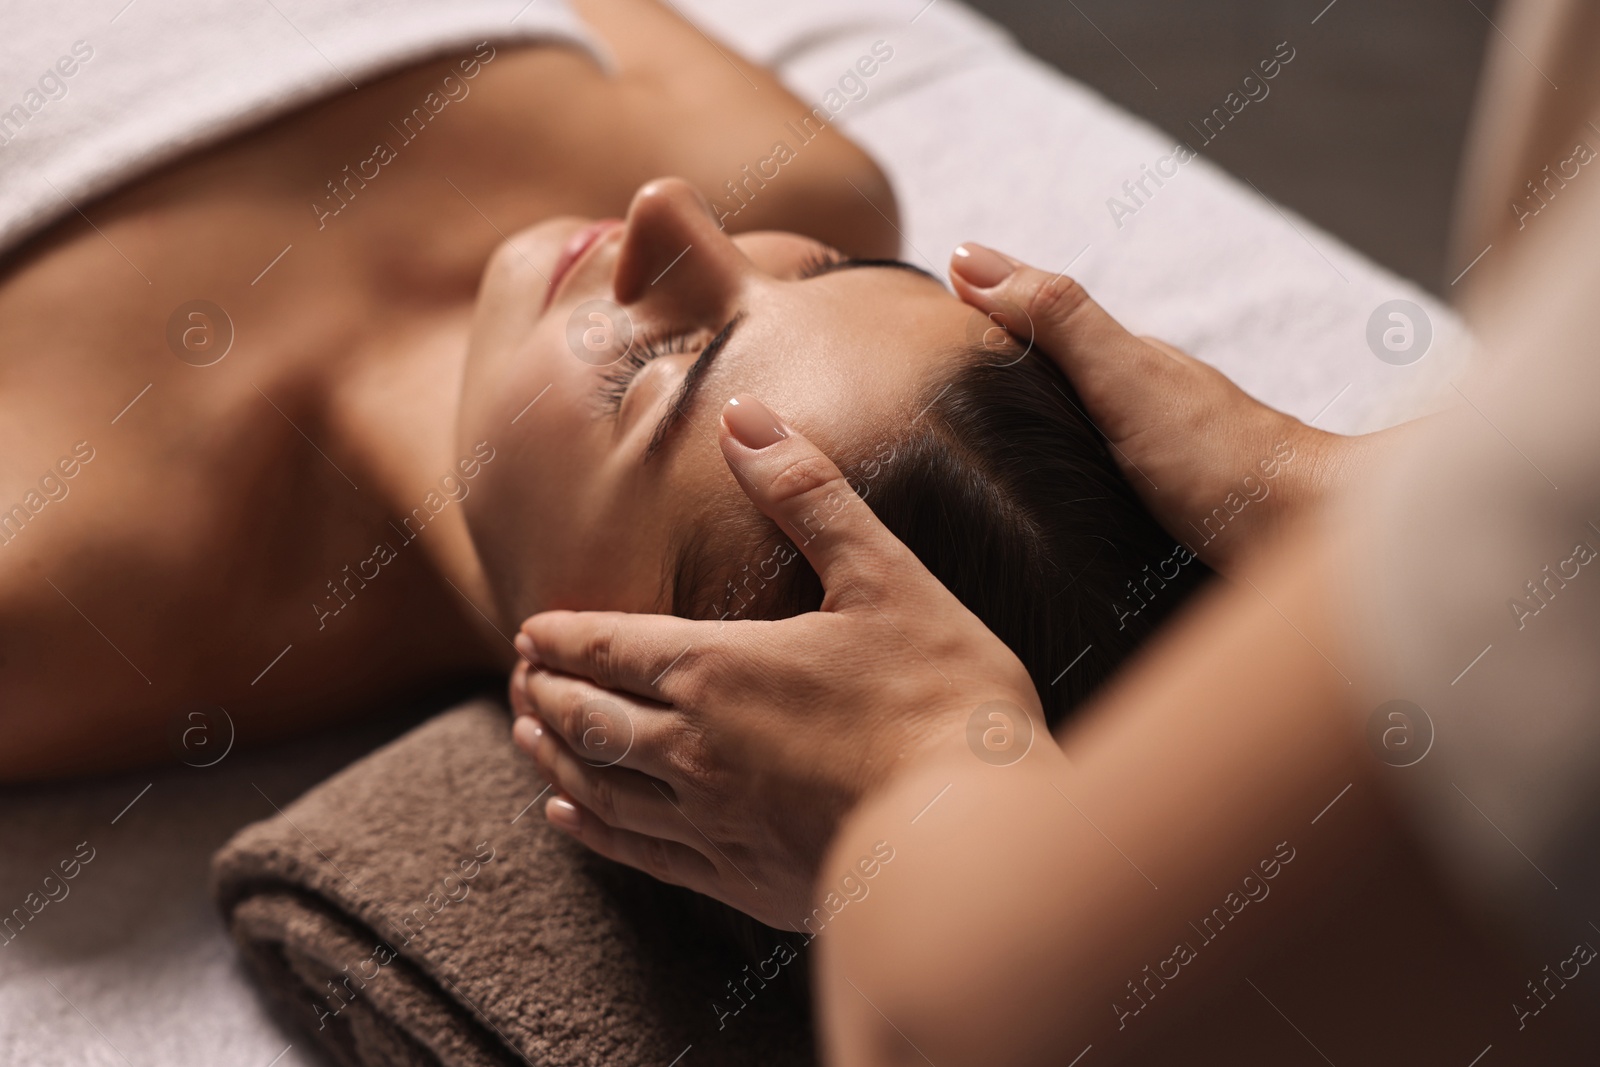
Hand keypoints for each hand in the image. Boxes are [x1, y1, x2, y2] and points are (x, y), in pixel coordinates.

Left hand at [508, 395, 1038, 928]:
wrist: (970, 833)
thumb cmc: (939, 695)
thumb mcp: (882, 575)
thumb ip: (806, 494)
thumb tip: (744, 416)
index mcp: (715, 669)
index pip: (607, 647)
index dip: (562, 637)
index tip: (528, 632)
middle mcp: (691, 748)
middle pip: (586, 717)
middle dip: (544, 692)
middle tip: (520, 678)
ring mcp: (708, 822)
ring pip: (598, 786)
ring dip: (553, 755)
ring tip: (526, 737)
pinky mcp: (736, 878)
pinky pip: (637, 853)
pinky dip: (590, 829)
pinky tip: (569, 817)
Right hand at [949, 244, 1369, 571]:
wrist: (1312, 538)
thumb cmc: (1222, 459)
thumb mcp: (1123, 377)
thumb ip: (1056, 319)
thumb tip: (969, 256)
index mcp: (1123, 365)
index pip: (1035, 329)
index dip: (981, 324)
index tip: (923, 331)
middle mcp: (1141, 405)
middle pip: (1056, 384)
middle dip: (1001, 384)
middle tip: (934, 398)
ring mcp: (1160, 460)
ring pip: (1082, 439)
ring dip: (1034, 444)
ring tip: (973, 466)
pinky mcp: (1171, 517)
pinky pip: (1103, 492)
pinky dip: (1069, 490)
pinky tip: (1053, 519)